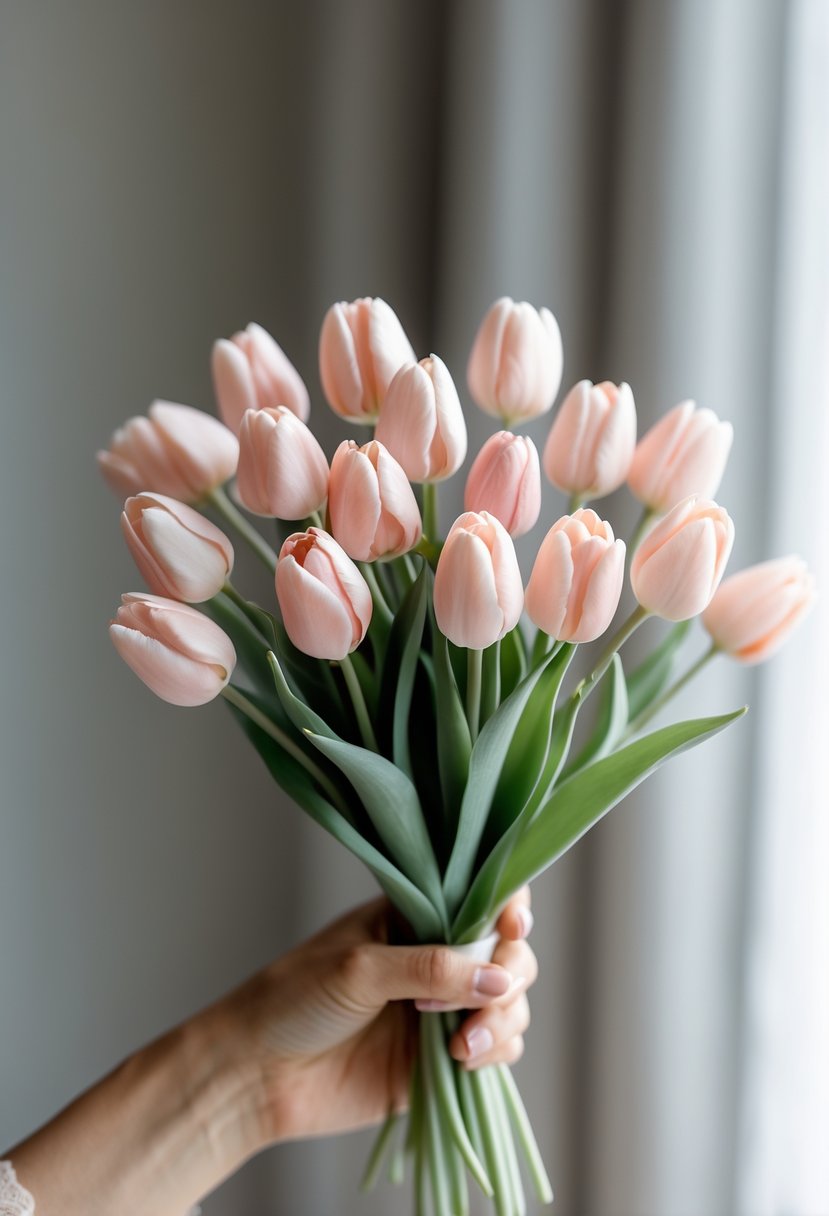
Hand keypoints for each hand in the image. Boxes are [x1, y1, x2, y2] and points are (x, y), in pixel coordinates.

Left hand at [228, 888, 536, 1141]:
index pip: (481, 895)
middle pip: (509, 950)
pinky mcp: (444, 1058)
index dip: (510, 905)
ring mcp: (444, 1008)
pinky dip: (496, 1052)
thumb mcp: (359, 969)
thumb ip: (430, 969)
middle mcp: (437, 956)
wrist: (257, 1075)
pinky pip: (498, 1048)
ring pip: (511, 1001)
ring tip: (461, 1045)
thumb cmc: (293, 1000)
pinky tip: (460, 1060)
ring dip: (504, 1019)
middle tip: (482, 998)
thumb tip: (498, 977)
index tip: (513, 927)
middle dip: (510, 972)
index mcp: (413, 915)